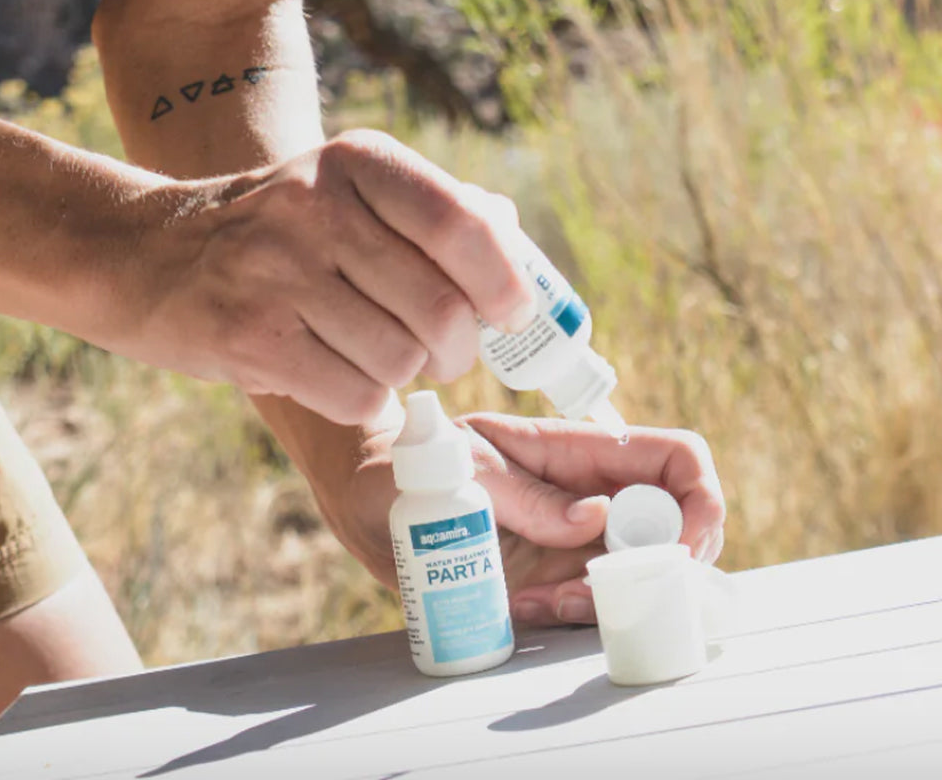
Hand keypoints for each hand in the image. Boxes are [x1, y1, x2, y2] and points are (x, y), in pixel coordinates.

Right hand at [124, 130, 534, 424]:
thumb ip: (433, 211)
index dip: (505, 282)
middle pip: (442, 309)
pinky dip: (361, 398)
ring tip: (370, 352)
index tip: (512, 315)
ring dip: (402, 372)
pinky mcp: (249, 337)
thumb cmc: (275, 233)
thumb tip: (513, 245)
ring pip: (402, 360)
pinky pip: (357, 395)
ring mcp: (277, 272)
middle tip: (445, 352)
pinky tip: (333, 372)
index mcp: (356, 162)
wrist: (148, 255)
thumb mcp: (345, 191)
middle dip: (459, 349)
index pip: (462, 225)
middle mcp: (316, 207)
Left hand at [319, 412, 724, 628]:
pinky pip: (593, 609)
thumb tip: (598, 520)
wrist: (371, 500)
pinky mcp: (555, 581)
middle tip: (587, 591)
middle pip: (676, 530)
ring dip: (603, 605)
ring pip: (640, 580)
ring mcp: (578, 543)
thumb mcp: (465, 464)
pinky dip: (568, 621)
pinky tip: (517, 608)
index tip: (679, 547)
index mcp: (582, 451)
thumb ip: (527, 491)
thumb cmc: (417, 463)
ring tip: (534, 602)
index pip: (677, 458)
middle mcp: (594, 497)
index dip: (700, 499)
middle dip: (656, 572)